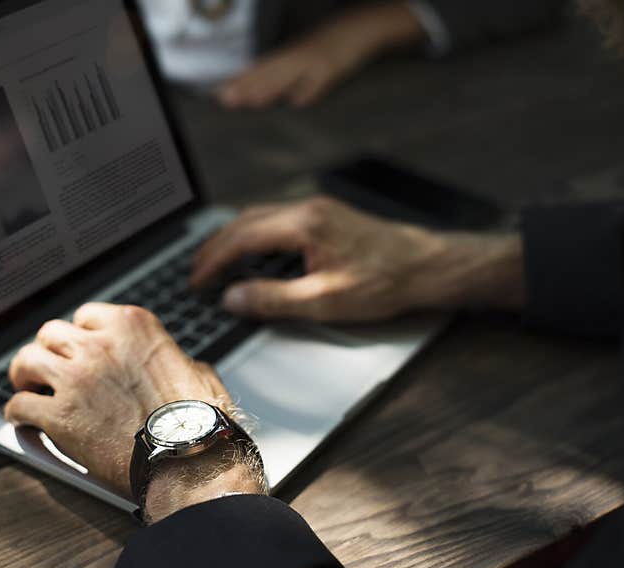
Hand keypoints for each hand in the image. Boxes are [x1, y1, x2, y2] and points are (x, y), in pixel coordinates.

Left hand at [4, 303, 232, 496]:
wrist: (189, 460)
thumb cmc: (199, 421)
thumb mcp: (197, 372)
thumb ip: (174, 360)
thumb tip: (177, 366)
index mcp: (132, 327)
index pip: (87, 316)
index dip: (80, 335)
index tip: (79, 348)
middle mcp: (99, 345)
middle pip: (51, 334)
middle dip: (49, 351)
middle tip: (48, 368)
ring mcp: (76, 379)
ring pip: (26, 361)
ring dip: (24, 375)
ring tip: (27, 388)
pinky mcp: (59, 416)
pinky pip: (19, 405)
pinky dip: (18, 413)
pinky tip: (23, 420)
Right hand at [190, 197, 524, 322]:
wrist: (428, 266)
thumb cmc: (384, 282)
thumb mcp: (325, 301)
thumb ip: (274, 299)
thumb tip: (233, 298)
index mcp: (304, 225)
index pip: (242, 238)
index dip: (213, 260)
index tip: (196, 280)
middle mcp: (306, 209)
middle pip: (244, 221)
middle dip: (215, 246)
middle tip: (195, 272)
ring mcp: (316, 210)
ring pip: (258, 217)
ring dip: (232, 238)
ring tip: (215, 263)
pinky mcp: (325, 217)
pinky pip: (275, 220)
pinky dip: (252, 236)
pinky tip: (251, 254)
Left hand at [218, 2, 425, 108]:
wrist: (362, 26)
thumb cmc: (331, 44)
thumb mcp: (303, 56)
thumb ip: (284, 73)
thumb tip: (258, 91)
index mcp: (290, 54)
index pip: (261, 68)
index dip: (242, 80)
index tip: (222, 93)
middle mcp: (299, 56)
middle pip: (269, 72)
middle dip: (247, 86)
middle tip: (227, 99)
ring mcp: (316, 61)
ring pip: (290, 76)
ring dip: (271, 88)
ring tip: (252, 101)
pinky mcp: (335, 67)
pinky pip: (321, 80)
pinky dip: (310, 91)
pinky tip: (297, 103)